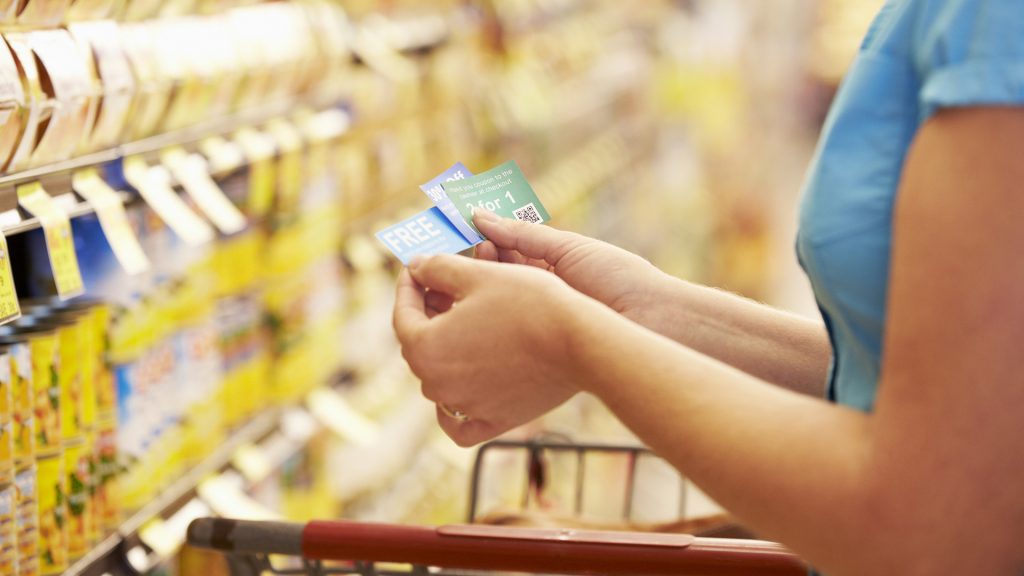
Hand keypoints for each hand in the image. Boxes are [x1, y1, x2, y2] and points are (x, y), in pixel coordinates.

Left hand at [393, 254, 590, 445]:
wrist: (579, 341)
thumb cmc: (528, 303)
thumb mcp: (477, 274)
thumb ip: (437, 268)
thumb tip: (416, 267)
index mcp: (425, 348)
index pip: (402, 315)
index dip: (408, 286)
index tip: (416, 269)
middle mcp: (437, 385)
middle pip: (419, 346)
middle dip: (426, 315)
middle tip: (440, 289)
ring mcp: (465, 407)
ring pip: (439, 378)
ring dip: (444, 349)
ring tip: (463, 323)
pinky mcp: (493, 422)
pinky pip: (459, 422)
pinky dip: (454, 406)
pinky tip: (462, 383)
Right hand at [472, 210, 670, 327]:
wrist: (652, 320)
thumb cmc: (618, 278)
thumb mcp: (567, 248)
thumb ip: (521, 234)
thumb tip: (479, 216)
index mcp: (550, 267)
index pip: (506, 251)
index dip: (484, 240)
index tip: (463, 231)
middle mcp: (540, 294)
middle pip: (496, 276)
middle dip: (479, 262)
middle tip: (466, 252)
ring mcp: (536, 321)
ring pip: (495, 301)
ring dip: (480, 286)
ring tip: (469, 274)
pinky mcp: (534, 348)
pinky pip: (503, 330)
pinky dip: (486, 315)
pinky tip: (473, 305)